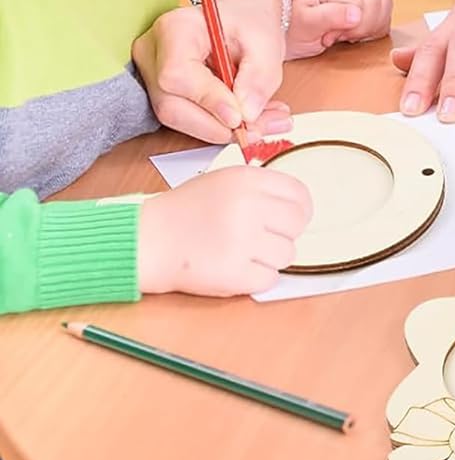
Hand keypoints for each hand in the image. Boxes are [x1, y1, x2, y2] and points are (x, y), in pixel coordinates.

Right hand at [134, 3, 292, 144]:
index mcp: (175, 28)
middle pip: (171, 106)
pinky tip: (248, 122)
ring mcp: (151, 74)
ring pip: (178, 118)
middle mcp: (153, 52)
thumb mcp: (266, 40)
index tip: (240, 117)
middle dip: (217, 126)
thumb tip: (247, 114)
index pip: (177, 74)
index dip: (208, 100)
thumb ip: (260, 76)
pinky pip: (184, 119)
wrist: (240, 16)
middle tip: (257, 130)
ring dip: (221, 129)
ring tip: (261, 124)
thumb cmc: (249, 20)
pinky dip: (218, 126)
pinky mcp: (161, 93)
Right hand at [137, 166, 312, 295]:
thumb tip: (300, 207)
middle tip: (266, 238)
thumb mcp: (226, 180)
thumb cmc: (188, 210)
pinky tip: (239, 269)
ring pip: (287, 254)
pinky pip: (269, 279)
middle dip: (286, 233)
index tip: (290, 219)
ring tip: (247, 253)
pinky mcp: (233, 274)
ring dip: (272, 257)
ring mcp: (241, 241)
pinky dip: (258, 278)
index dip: (300, 209)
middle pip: (298, 224)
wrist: (148, 239)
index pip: (300, 195)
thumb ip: (262, 188)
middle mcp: (248, 207)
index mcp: (248, 180)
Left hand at [284, 0, 393, 59]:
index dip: (351, 26)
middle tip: (335, 38)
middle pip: (377, 2)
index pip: (362, 2)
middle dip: (361, 28)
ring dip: (369, 28)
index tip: (328, 38)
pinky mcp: (363, 12)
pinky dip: (374, 30)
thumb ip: (329, 16)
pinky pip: (383, 17)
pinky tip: (353, 38)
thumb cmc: (288, 33)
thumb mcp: (303, 26)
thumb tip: (357, 13)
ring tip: (345, 38)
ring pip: (384, 6)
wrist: (278, 43)